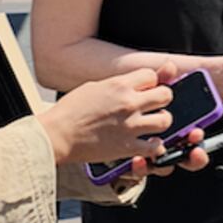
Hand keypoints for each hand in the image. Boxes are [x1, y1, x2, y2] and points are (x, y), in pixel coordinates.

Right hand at [42, 62, 208, 175]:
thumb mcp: (95, 86)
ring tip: (152, 124)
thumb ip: (119, 82)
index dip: (151, 82)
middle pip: (166, 95)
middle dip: (162, 99)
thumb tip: (135, 79)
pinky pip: (155, 147)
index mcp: (119, 85)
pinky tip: (148, 143)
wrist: (57, 134)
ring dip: (161, 122)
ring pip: (166, 120)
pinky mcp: (127, 147)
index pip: (152, 75)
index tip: (145, 89)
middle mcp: (129, 103)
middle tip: (154, 106)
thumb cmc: (70, 110)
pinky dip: (155, 146)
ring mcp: (130, 126)